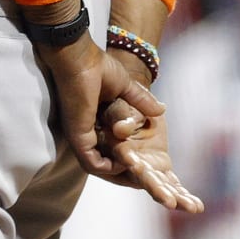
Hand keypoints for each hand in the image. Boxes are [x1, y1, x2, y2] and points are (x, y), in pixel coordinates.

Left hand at [38, 36, 165, 179]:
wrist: (80, 57)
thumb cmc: (98, 67)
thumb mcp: (127, 88)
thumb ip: (141, 102)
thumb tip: (162, 110)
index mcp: (95, 122)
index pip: (113, 150)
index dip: (131, 160)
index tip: (151, 168)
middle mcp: (86, 132)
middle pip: (106, 163)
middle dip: (129, 175)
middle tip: (150, 181)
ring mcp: (80, 135)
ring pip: (100, 167)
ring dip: (121, 174)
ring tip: (141, 175)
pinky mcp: (78, 135)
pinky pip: (93, 163)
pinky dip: (111, 168)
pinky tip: (127, 162)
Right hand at [95, 96, 204, 212]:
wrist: (130, 108)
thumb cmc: (119, 103)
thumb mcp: (118, 106)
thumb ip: (119, 117)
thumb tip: (121, 129)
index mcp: (114, 144)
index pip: (120, 154)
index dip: (128, 162)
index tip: (136, 166)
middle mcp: (128, 162)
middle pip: (141, 177)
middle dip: (156, 189)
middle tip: (169, 201)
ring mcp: (145, 167)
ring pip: (159, 185)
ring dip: (175, 197)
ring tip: (192, 207)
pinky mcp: (159, 168)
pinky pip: (172, 184)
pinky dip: (183, 195)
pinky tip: (197, 206)